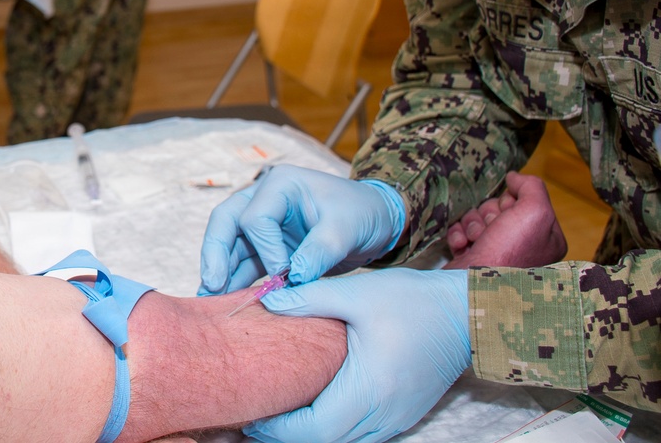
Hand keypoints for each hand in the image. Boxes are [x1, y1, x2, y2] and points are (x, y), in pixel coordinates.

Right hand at [199, 166, 405, 294]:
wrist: (376, 222)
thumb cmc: (362, 213)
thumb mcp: (347, 229)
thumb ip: (320, 251)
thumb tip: (292, 279)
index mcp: (281, 185)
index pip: (255, 218)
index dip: (265, 250)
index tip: (285, 275)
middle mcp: (264, 200)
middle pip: (226, 223)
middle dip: (216, 255)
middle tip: (211, 285)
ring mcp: (264, 224)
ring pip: (230, 246)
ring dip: (221, 273)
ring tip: (209, 301)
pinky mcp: (268, 247)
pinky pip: (245, 262)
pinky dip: (236, 281)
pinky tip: (226, 301)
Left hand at [245, 269, 470, 442]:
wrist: (466, 312)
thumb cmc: (413, 300)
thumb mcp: (356, 293)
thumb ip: (308, 298)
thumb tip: (266, 299)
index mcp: (370, 387)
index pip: (316, 428)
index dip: (280, 429)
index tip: (255, 417)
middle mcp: (385, 412)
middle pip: (328, 442)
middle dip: (289, 437)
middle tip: (258, 421)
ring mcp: (397, 417)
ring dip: (314, 435)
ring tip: (282, 418)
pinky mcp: (404, 413)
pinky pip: (364, 435)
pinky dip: (337, 430)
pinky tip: (318, 411)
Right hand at [445, 171, 566, 268]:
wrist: (473, 286)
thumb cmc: (509, 253)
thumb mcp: (534, 212)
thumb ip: (531, 186)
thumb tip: (515, 177)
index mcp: (546, 238)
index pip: (524, 201)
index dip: (512, 203)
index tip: (510, 215)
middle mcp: (524, 247)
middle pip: (499, 208)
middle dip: (489, 214)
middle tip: (491, 230)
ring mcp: (497, 254)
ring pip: (479, 218)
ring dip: (472, 224)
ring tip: (475, 240)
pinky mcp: (473, 259)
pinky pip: (462, 233)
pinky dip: (459, 235)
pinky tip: (463, 246)